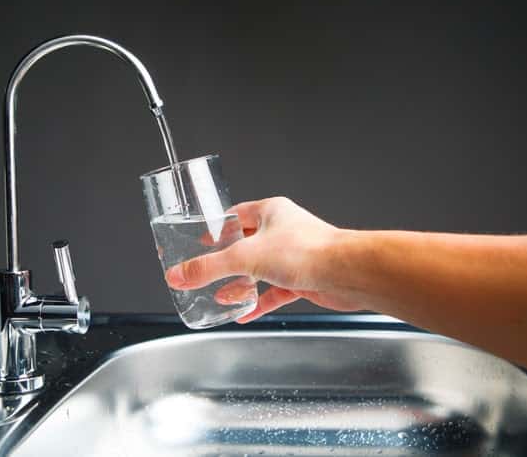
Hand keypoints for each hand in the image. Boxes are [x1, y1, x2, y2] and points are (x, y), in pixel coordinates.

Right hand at [165, 197, 363, 322]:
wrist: (347, 273)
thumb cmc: (308, 251)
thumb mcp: (245, 258)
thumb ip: (209, 268)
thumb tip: (178, 274)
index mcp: (269, 212)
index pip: (234, 216)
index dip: (215, 228)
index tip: (199, 240)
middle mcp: (282, 231)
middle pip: (245, 245)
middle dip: (225, 262)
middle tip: (205, 271)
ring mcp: (293, 255)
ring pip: (260, 270)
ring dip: (240, 284)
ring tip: (220, 296)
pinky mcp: (303, 278)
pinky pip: (275, 291)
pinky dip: (259, 302)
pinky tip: (245, 313)